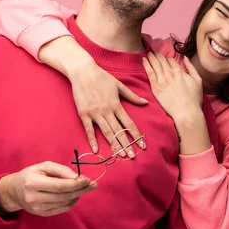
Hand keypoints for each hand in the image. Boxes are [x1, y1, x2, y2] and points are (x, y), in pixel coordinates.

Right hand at [0, 161, 95, 216]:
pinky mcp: (42, 214)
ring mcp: (38, 208)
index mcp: (33, 183)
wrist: (14, 191)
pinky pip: (62, 209)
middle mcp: (34, 197)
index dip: (75, 184)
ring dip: (78, 195)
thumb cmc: (31, 174)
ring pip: (65, 203)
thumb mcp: (44, 166)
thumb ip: (61, 170)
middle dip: (81, 190)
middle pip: (64, 196)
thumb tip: (77, 177)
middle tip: (93, 184)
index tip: (87, 179)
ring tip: (86, 188)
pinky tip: (76, 195)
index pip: (59, 186)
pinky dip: (72, 202)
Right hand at [39, 36, 146, 157]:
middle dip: (127, 144)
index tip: (143, 145)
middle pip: (119, 131)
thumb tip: (146, 103)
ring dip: (114, 145)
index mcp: (117, 104)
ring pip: (107, 132)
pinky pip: (89, 130)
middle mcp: (107, 111)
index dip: (137, 135)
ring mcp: (95, 113)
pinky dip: (93, 140)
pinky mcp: (84, 114)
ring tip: (120, 156)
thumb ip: (132, 96)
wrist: (83, 71)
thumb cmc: (102, 77)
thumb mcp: (119, 85)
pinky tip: (96, 150)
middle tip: (133, 156)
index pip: (129, 123)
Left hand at [142, 53, 202, 121]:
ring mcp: (162, 80)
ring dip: (151, 57)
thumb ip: (191, 68)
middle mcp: (170, 73)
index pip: (171, 60)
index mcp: (179, 71)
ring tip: (148, 54)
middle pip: (162, 60)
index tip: (164, 57)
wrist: (186, 112)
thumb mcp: (198, 80)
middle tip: (154, 52)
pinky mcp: (156, 88)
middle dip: (157, 55)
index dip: (167, 57)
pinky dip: (146, 65)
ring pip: (155, 64)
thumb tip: (185, 58)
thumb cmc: (194, 98)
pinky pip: (149, 73)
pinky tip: (144, 60)